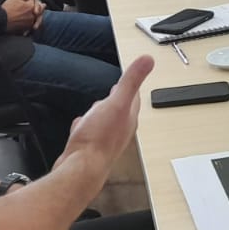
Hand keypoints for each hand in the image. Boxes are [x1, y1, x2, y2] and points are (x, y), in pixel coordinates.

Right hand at [59, 55, 154, 172]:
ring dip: (102, 113)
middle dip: (117, 99)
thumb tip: (148, 60)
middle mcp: (119, 131)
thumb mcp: (116, 103)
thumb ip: (130, 81)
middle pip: (120, 111)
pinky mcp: (88, 150)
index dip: (131, 86)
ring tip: (99, 107)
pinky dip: (86, 127)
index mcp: (128, 118)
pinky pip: (88, 134)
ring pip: (105, 123)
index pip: (134, 98)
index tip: (130, 77)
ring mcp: (104, 142)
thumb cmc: (98, 138)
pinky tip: (80, 126)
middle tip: (116, 90)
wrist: (80, 169)